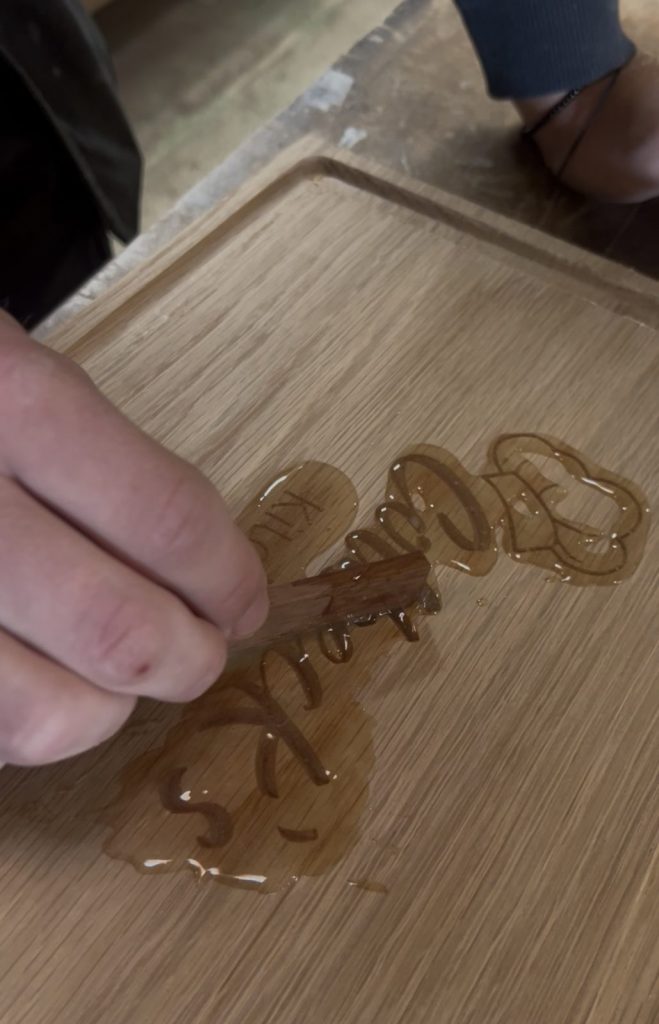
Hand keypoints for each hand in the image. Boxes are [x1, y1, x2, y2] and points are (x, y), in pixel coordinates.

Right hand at [0, 313, 267, 766]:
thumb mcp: (0, 362)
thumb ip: (83, 453)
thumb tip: (188, 559)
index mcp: (3, 397)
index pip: (163, 517)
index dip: (227, 575)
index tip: (245, 600)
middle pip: (116, 631)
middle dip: (184, 658)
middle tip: (200, 654)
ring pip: (36, 715)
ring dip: (100, 710)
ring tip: (112, 680)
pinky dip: (15, 722)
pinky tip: (26, 679)